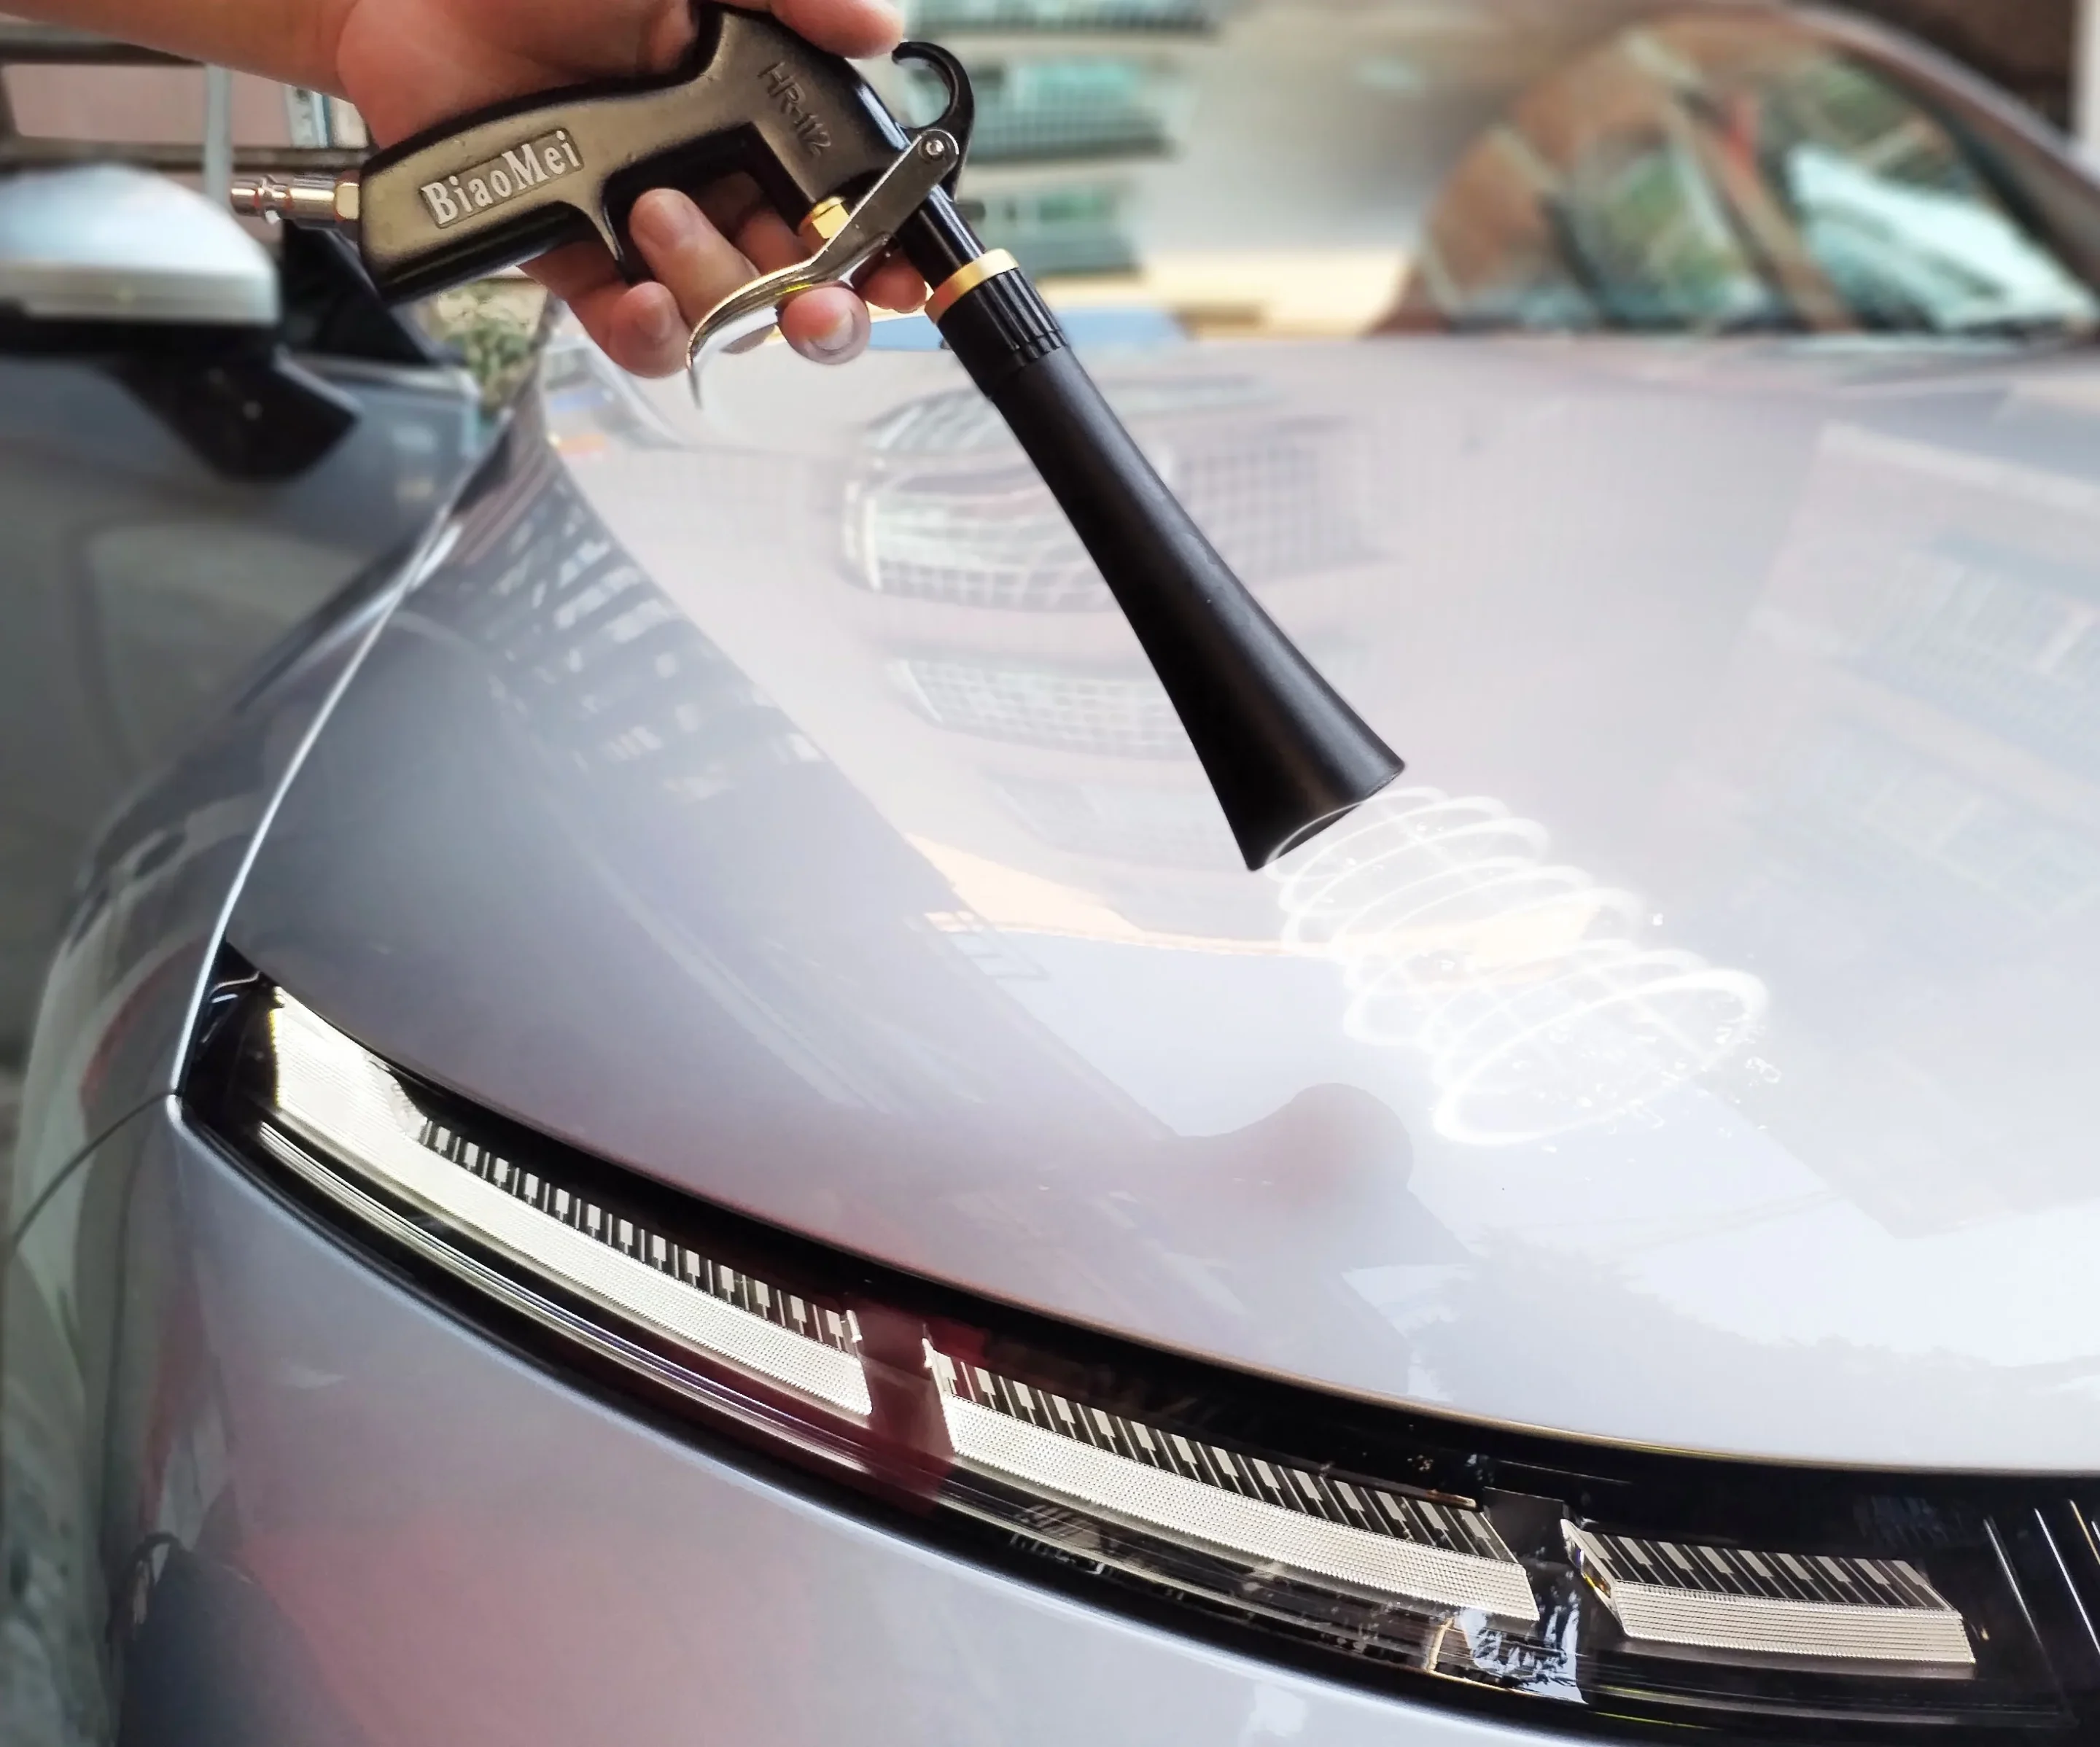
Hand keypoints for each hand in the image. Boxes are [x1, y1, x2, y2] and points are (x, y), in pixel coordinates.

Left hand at [329, 0, 925, 373]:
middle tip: (814, 302)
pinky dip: (654, 335)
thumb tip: (877, 25)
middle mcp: (722, 185)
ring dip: (717, 291)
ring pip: (731, 322)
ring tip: (659, 213)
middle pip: (811, 291)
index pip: (854, 205)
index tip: (904, 272)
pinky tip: (644, 297)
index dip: (890, 252)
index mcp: (761, 118)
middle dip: (827, 312)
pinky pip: (642, 339)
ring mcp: (655, 236)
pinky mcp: (585, 270)